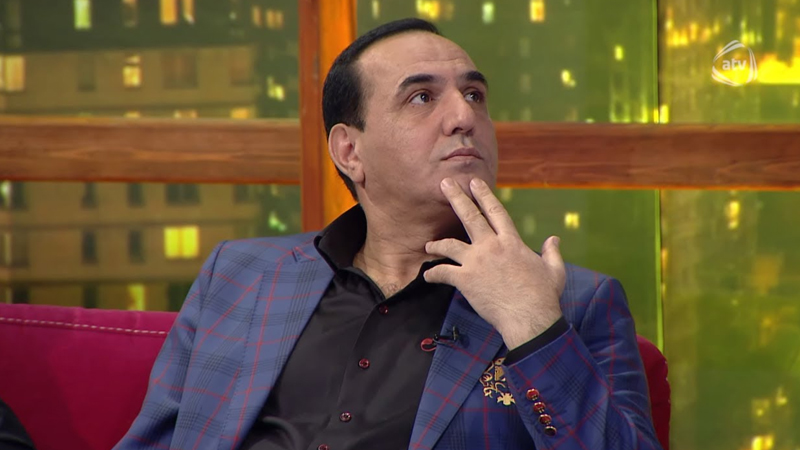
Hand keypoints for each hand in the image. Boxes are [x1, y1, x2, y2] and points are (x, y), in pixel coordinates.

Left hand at [424, 177, 565, 348]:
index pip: (496, 211)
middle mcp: (491, 247)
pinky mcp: (465, 280)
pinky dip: (433, 274)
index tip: (474, 182)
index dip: (484, 195)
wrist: (530, 318)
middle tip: (444, 183)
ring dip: (437, 243)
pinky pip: (443, 273)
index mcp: (511, 242)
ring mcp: (476, 262)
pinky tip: (427, 276)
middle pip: (470, 217)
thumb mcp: (554, 270)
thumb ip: (552, 252)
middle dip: (456, 198)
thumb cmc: (543, 296)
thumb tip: (554, 239)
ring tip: (428, 244)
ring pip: (450, 245)